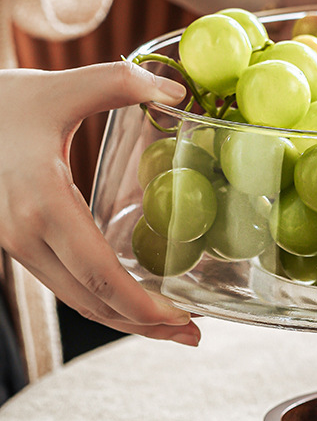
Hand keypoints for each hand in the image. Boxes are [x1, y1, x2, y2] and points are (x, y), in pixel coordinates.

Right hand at [0, 62, 200, 344]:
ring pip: (76, 299)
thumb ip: (120, 83)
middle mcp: (25, 234)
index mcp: (41, 202)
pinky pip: (64, 283)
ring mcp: (16, 244)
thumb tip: (178, 91)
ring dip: (124, 319)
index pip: (100, 273)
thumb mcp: (61, 86)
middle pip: (92, 300)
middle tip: (193, 337)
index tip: (185, 320)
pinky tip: (132, 296)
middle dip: (144, 325)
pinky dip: (102, 299)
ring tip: (171, 327)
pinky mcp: (17, 243)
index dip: (144, 306)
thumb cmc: (1, 102)